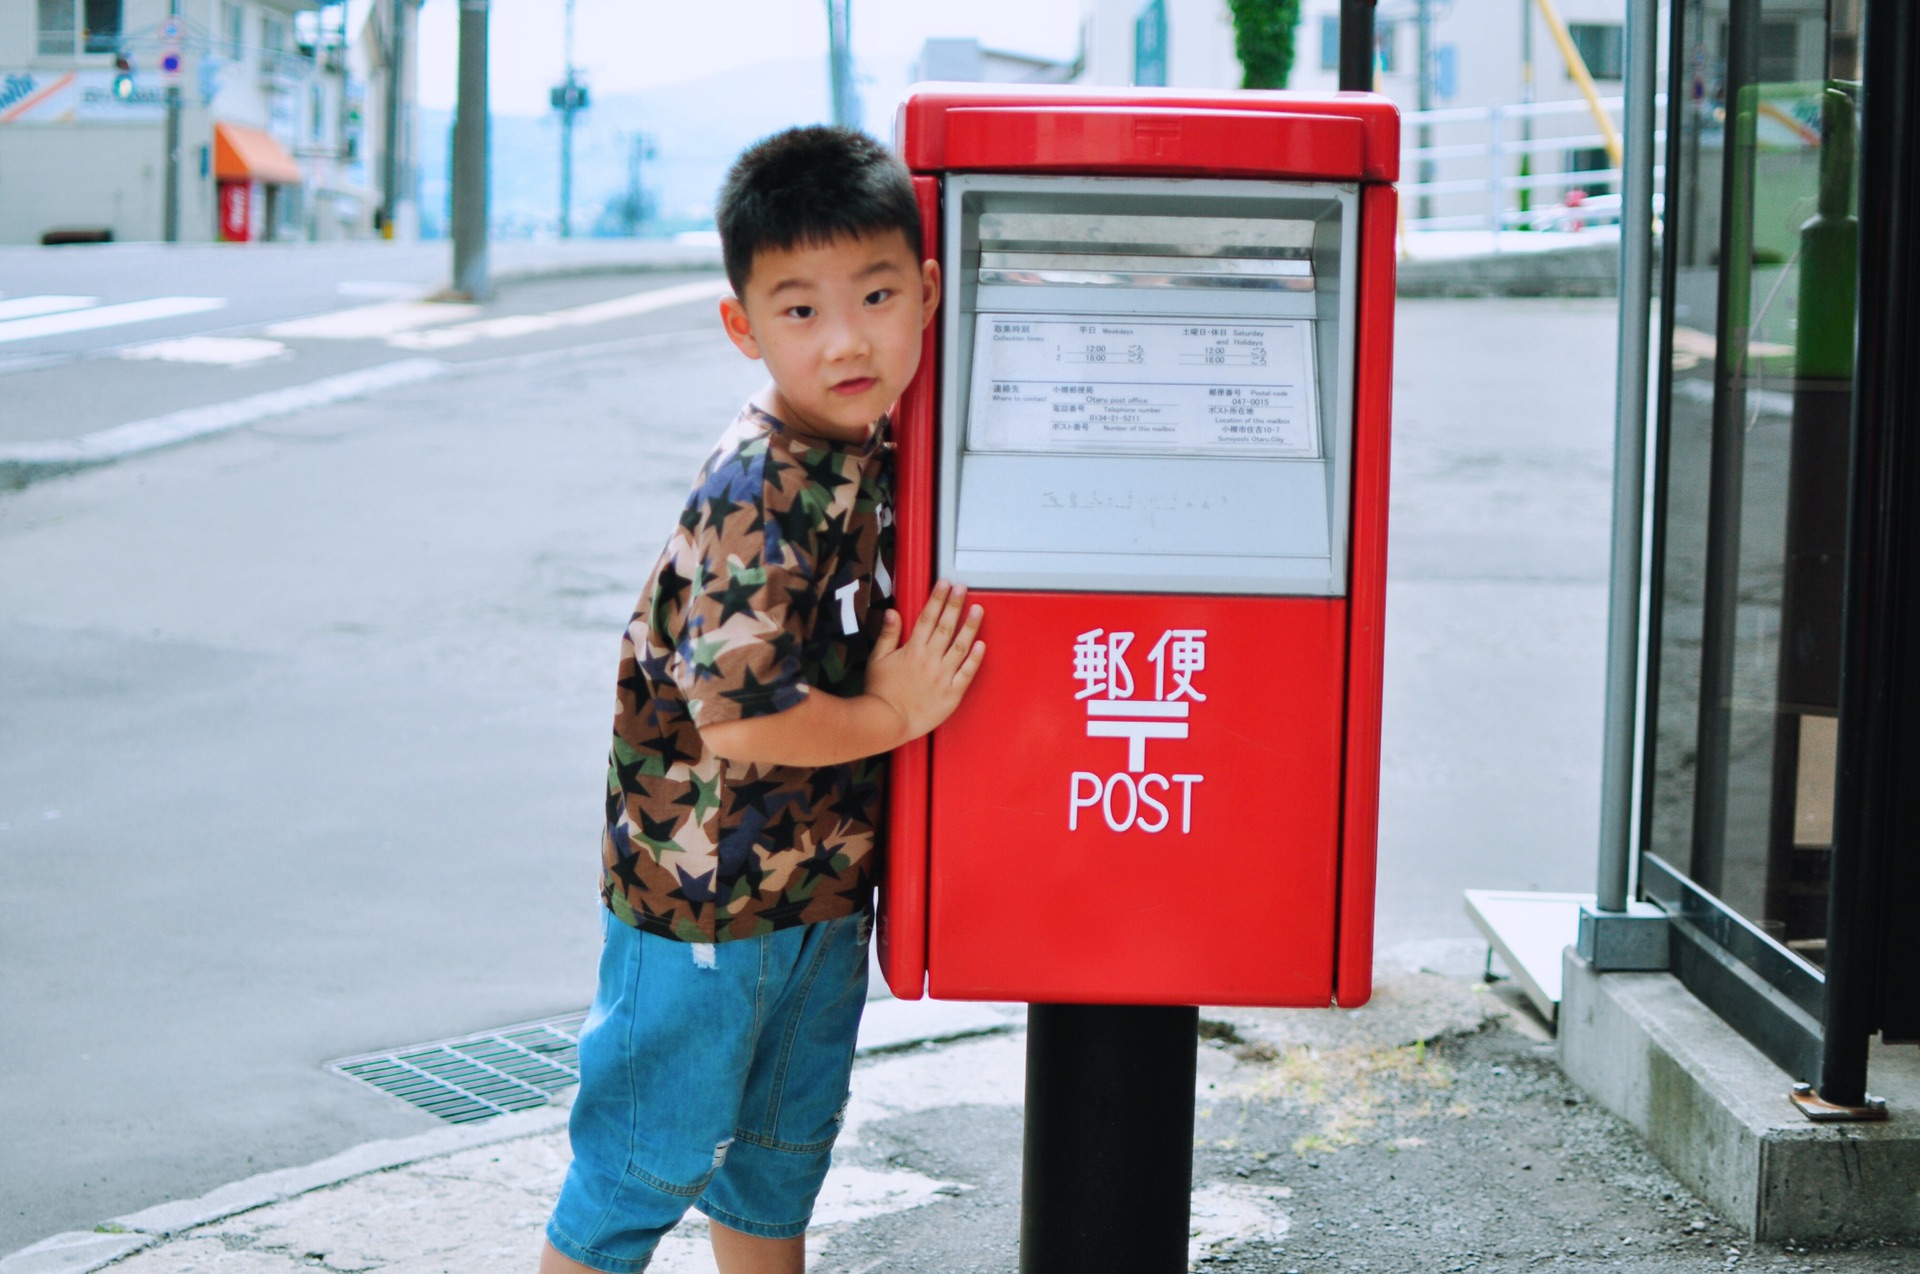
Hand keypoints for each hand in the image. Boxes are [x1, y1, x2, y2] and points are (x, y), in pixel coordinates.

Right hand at [864, 580, 984, 743]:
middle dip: (955, 605)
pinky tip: (982, 645)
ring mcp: (942, 676)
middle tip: (963, 589)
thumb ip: (888, 635)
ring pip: (960, 646)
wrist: (887, 722)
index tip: (945, 584)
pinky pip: (966, 673)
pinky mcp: (951, 693)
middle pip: (945, 627)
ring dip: (970, 626)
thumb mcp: (877, 660)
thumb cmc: (880, 694)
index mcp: (912, 650)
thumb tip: (893, 612)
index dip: (938, 599)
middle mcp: (929, 660)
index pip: (927, 618)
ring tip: (978, 610)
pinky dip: (975, 659)